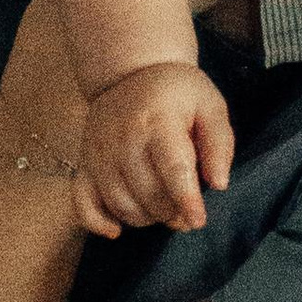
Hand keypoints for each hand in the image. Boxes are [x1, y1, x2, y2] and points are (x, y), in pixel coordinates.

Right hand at [76, 63, 234, 238]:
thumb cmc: (177, 93)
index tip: (198, 220)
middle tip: (186, 210)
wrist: (130, 72)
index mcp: (158, 121)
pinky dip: (97, 223)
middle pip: (148, 194)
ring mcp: (99, 153)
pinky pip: (83, 203)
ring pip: (121, 205)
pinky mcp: (84, 163)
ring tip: (163, 207)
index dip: (186, 200)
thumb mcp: (209, 105)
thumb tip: (219, 184)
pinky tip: (116, 230)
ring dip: (146, 218)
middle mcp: (123, 139)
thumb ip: (219, 144)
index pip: (172, 168)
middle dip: (172, 212)